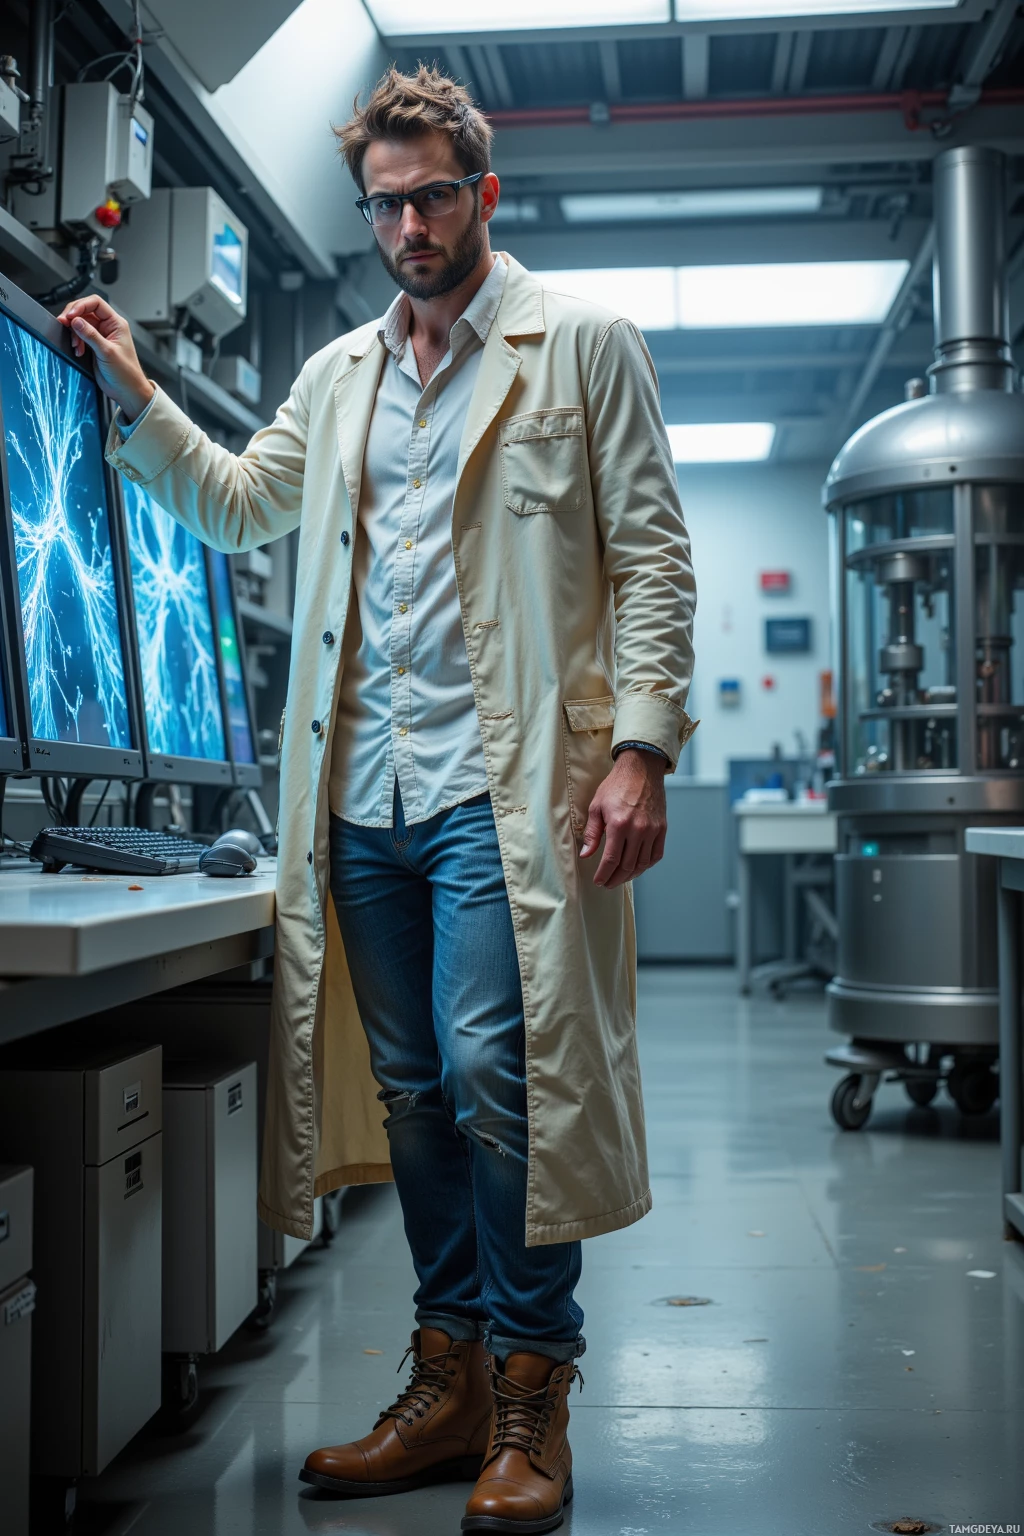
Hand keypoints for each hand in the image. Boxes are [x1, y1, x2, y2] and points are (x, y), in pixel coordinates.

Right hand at [56, 294, 154, 421]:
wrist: (127, 391)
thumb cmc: (126, 373)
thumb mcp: (107, 352)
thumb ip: (90, 335)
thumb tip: (76, 320)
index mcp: (116, 323)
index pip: (95, 303)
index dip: (80, 305)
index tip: (70, 315)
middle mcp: (108, 327)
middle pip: (85, 311)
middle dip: (72, 317)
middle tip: (63, 324)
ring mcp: (100, 336)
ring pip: (80, 323)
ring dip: (73, 332)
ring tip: (76, 345)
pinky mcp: (94, 345)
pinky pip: (80, 336)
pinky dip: (75, 341)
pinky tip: (78, 350)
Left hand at [579, 748, 667, 888]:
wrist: (641, 769)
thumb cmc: (616, 785)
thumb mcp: (597, 806)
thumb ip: (592, 833)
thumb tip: (586, 854)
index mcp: (619, 824)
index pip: (611, 860)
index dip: (604, 874)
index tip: (599, 881)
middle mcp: (638, 829)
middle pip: (627, 866)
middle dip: (615, 879)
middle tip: (607, 883)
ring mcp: (652, 830)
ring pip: (642, 864)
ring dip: (630, 875)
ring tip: (620, 878)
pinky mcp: (662, 828)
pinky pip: (656, 855)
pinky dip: (646, 865)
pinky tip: (637, 868)